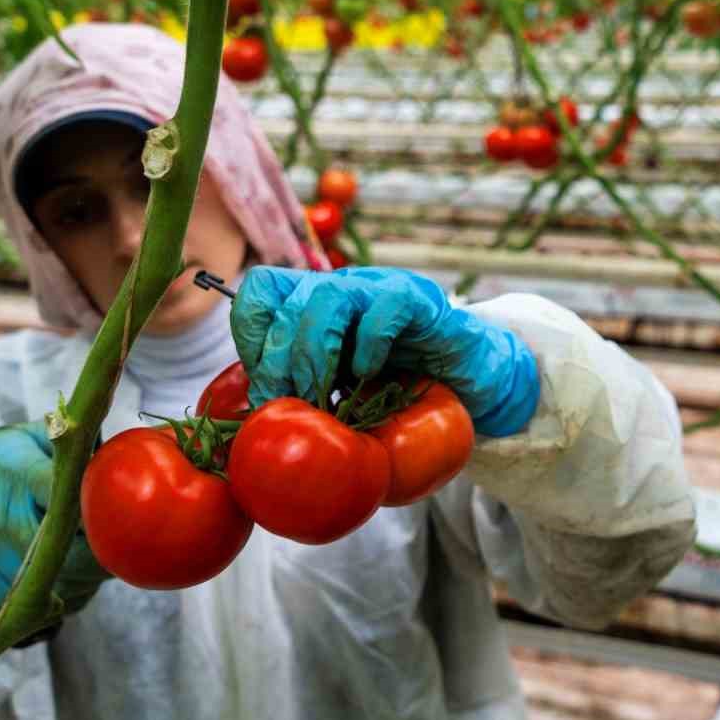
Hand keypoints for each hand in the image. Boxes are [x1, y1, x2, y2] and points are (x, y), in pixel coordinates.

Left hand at [231, 265, 539, 436]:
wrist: (471, 383)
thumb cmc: (401, 393)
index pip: (261, 291)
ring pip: (326, 294)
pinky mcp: (419, 301)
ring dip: (313, 352)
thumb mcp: (340, 396)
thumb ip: (302, 398)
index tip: (265, 389)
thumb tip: (247, 432)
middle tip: (286, 404)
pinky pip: (384, 308)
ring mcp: (380, 288)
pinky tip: (369, 377)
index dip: (251, 337)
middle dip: (275, 358)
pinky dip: (368, 346)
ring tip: (321, 396)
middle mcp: (344, 287)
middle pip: (285, 296)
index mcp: (316, 304)